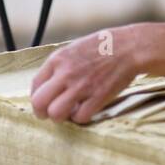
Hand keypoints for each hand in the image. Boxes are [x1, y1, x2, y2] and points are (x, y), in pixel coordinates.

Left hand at [29, 25, 144, 124]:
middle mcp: (66, 73)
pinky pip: (80, 117)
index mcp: (58, 59)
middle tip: (49, 114)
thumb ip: (60, 65)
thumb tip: (48, 84)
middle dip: (42, 112)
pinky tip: (85, 110)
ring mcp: (81, 86)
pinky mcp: (98, 96)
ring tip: (68, 113)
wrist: (130, 47)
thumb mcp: (74, 48)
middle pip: (39, 103)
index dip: (37, 97)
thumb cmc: (103, 46)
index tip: (43, 102)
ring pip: (56, 113)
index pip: (34, 85)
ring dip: (60, 117)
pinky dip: (80, 118)